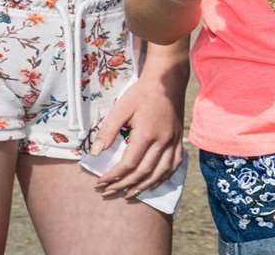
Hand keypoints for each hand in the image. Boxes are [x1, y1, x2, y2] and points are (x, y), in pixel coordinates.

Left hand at [88, 72, 184, 197]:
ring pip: (161, 172)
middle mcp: (163, 141)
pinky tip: (153, 182)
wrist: (167, 81)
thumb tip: (95, 153)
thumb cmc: (141, 93)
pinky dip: (164, 177)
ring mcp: (173, 141)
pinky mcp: (178, 139)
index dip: (113, 176)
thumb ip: (108, 131)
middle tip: (108, 192)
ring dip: (145, 186)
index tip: (99, 182)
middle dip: (123, 185)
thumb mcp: (121, 108)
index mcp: (147, 133)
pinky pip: (175, 165)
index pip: (129, 164)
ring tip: (129, 194)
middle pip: (143, 172)